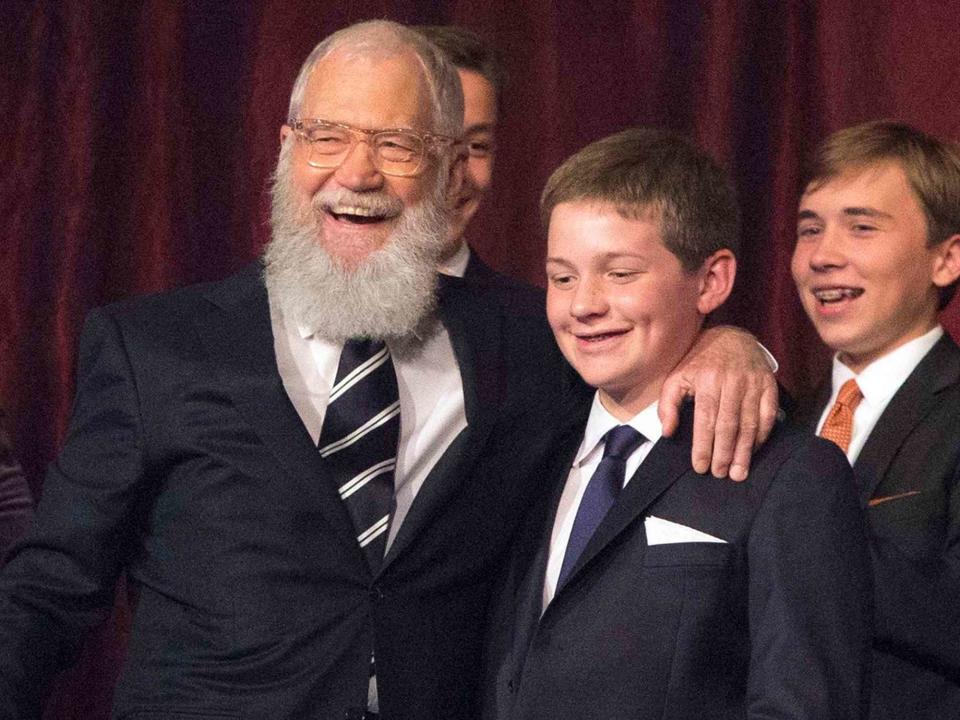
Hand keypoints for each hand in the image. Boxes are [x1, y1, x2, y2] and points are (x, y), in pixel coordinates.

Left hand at [658, 326, 777, 480]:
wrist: (731, 337)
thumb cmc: (698, 361)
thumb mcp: (676, 376)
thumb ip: (668, 404)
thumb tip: (667, 432)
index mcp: (707, 380)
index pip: (705, 421)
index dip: (703, 447)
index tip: (701, 467)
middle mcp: (732, 382)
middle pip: (729, 426)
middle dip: (724, 454)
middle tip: (721, 475)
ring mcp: (753, 383)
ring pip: (749, 424)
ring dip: (744, 451)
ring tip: (738, 472)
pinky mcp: (769, 385)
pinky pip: (768, 415)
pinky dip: (761, 435)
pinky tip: (753, 450)